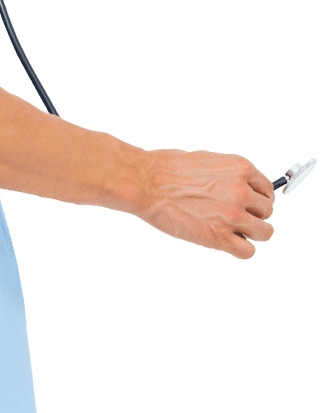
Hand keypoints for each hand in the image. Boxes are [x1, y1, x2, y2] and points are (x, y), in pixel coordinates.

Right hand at [140, 149, 274, 259]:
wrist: (145, 183)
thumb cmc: (167, 169)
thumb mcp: (208, 161)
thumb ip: (229, 175)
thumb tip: (239, 188)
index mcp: (241, 168)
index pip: (267, 190)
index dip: (255, 199)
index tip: (245, 205)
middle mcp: (242, 191)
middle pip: (267, 211)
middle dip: (252, 215)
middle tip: (232, 218)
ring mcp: (233, 215)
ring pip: (264, 233)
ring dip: (250, 234)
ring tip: (232, 233)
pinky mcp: (219, 237)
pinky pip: (248, 251)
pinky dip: (241, 250)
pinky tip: (228, 245)